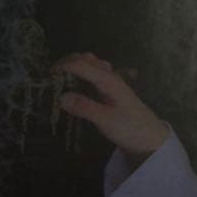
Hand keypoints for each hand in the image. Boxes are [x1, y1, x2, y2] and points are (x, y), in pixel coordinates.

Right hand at [52, 52, 169, 159]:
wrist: (150, 137)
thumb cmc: (130, 128)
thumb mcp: (106, 120)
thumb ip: (85, 108)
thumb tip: (61, 97)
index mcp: (109, 81)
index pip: (83, 64)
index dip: (63, 66)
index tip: (46, 75)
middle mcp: (110, 77)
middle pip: (87, 59)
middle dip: (67, 61)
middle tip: (49, 75)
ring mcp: (111, 83)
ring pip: (91, 65)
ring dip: (75, 65)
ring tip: (58, 77)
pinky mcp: (110, 92)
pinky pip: (94, 74)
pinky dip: (81, 73)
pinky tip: (73, 84)